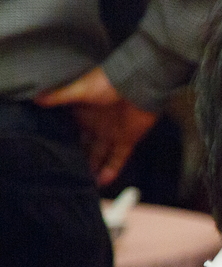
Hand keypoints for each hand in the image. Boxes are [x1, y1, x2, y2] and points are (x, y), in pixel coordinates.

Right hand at [35, 67, 158, 185]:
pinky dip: (111, 171)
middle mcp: (95, 125)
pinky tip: (100, 183)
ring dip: (91, 168)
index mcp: (82, 113)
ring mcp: (111, 134)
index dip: (59, 140)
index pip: (68, 130)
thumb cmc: (108, 82)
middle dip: (74, 158)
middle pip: (82, 146)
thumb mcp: (80, 89)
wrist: (139, 84)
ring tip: (79, 184)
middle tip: (61, 173)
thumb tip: (35, 100)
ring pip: (98, 155)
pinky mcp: (127, 140)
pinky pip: (118, 159)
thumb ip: (59, 96)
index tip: (46, 152)